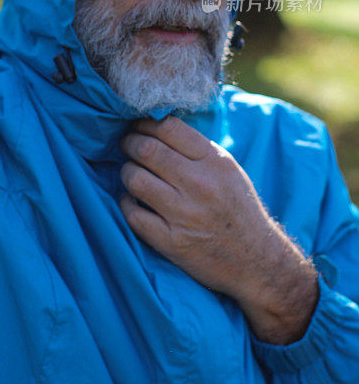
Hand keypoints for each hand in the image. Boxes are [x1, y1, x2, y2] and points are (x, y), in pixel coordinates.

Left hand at [119, 116, 318, 343]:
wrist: (257, 261)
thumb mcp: (228, 169)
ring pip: (135, 179)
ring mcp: (184, 215)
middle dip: (129, 143)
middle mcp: (200, 185)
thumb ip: (196, 147)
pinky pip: (133, 214)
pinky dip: (127, 203)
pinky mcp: (172, 242)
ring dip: (126, 172)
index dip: (145, 122)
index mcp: (215, 162)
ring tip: (131, 172)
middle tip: (127, 145)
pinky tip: (133, 200)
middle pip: (147, 150)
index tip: (137, 125)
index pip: (168, 128)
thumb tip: (157, 124)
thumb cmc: (238, 208)